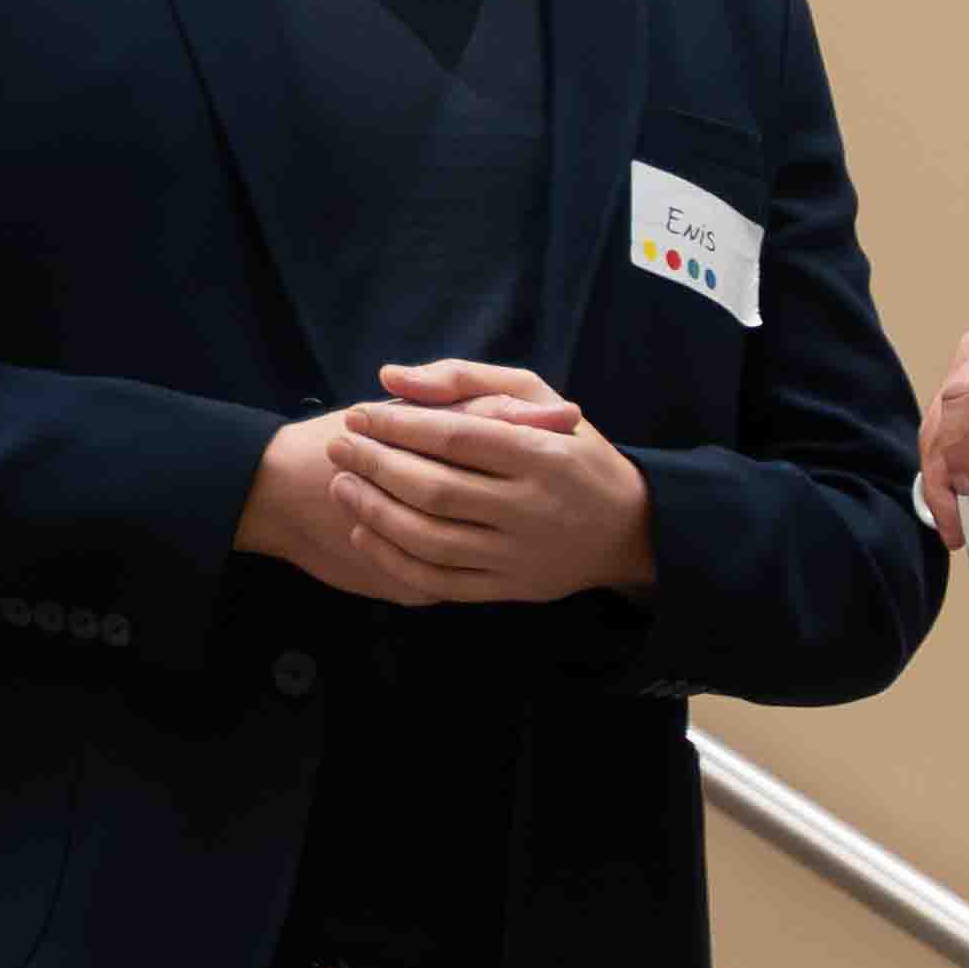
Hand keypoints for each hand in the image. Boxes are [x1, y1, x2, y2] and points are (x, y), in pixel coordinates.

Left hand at [238, 369, 654, 609]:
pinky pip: (438, 581)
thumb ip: (467, 379)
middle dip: (375, 465)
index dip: (398, 425)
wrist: (629, 529)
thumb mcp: (539, 399)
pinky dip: (392, 559)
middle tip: (339, 446)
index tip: (359, 414)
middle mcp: (534, 509)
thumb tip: (391, 378)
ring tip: (342, 485)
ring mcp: (521, 554)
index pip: (456, 438)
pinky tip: (363, 532)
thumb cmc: (573, 452)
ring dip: (374, 512)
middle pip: (436, 489)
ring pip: (430, 539)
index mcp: (545, 456)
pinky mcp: (510, 589)